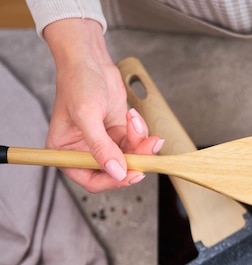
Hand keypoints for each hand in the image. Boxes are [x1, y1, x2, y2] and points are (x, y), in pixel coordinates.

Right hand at [43, 19, 162, 191]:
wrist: (90, 59)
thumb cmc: (78, 82)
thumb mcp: (87, 116)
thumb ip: (101, 148)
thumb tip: (117, 172)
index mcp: (66, 153)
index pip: (92, 181)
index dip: (114, 181)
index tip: (133, 174)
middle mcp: (84, 151)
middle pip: (116, 170)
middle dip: (134, 158)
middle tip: (147, 147)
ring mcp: (103, 142)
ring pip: (130, 156)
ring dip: (139, 142)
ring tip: (134, 121)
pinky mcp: (117, 132)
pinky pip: (135, 142)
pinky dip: (139, 131)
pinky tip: (131, 114)